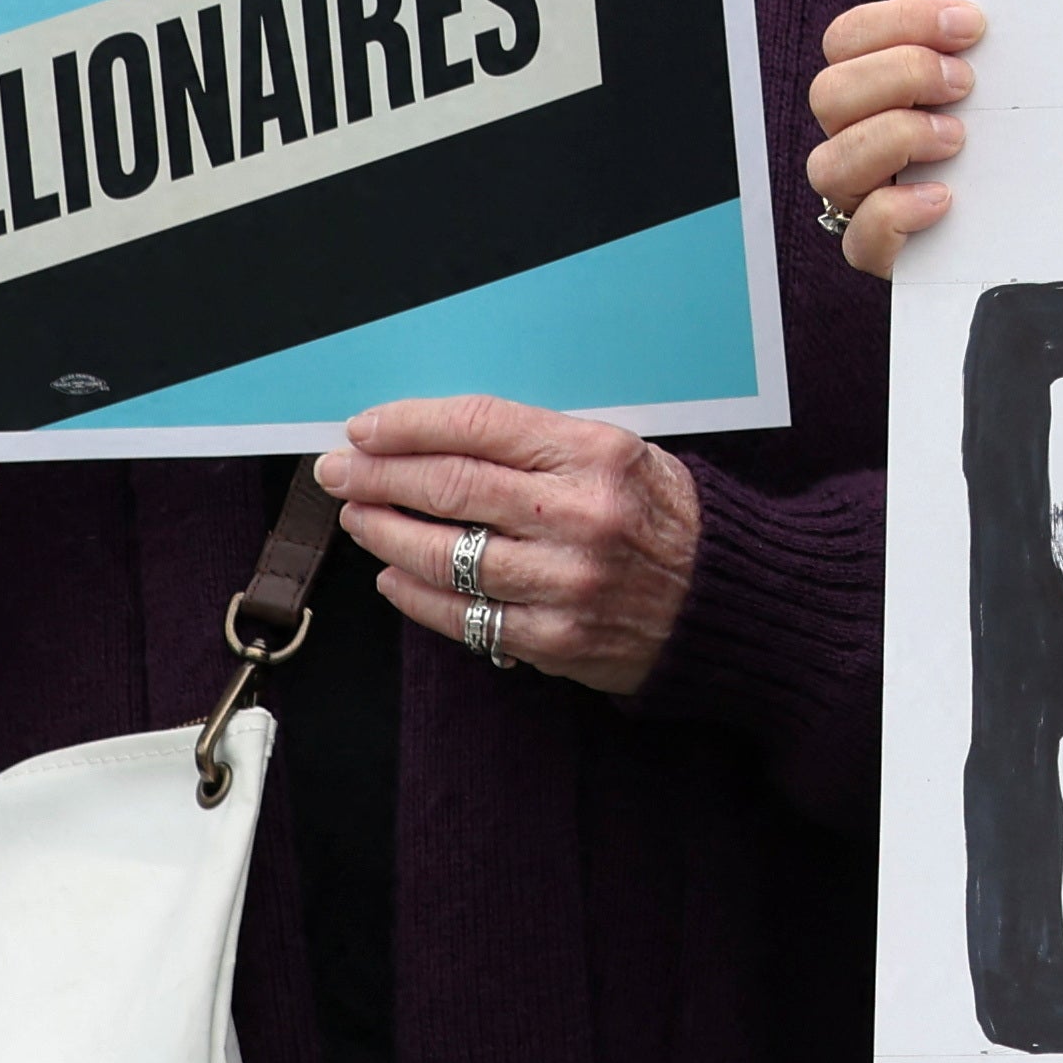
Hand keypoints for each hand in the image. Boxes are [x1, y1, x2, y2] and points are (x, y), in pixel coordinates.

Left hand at [325, 396, 702, 698]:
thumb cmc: (667, 517)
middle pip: (452, 486)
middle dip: (380, 475)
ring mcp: (565, 580)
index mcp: (598, 454)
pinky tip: (392, 575)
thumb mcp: (622, 455)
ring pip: (444, 554)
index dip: (411, 424)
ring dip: (385, 533)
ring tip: (359, 517)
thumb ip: (542, 447)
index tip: (368, 427)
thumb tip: (440, 442)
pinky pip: (463, 615)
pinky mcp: (553, 637)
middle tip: (340, 470)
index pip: (481, 426)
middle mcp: (580, 514)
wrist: (722, 600)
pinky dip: (415, 594)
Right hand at [806, 0, 986, 280]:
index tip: (968, 24)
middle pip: (829, 93)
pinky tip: (943, 198)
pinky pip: (859, 236)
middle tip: (963, 83)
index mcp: (871, 86)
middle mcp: (853, 137)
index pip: (847, 38)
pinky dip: (897, 212)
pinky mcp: (879, 249)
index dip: (901, 21)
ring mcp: (859, 196)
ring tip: (955, 140)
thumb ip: (979, 46)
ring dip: (896, 138)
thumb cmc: (1000, 138)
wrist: (1018, 221)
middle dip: (903, 75)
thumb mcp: (991, 82)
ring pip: (828, 163)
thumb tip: (997, 6)